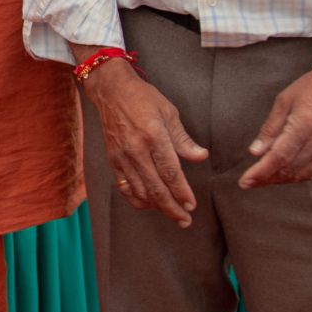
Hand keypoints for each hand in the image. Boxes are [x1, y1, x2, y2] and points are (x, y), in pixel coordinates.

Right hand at [84, 64, 208, 225]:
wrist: (110, 91)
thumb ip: (184, 139)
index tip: (191, 205)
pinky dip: (136, 199)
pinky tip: (148, 204)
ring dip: (157, 207)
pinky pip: (124, 186)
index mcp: (153, 136)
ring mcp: (122, 156)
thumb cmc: (143, 98)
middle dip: (172, 207)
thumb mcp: (169, 113)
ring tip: (171, 214)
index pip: (170, 172)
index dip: (182, 192)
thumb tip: (201, 157)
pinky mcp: (112, 159)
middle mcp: (136, 149)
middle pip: (156, 187)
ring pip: (140, 191)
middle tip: (185, 220)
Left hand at [241, 69, 311, 187]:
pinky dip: (297, 177)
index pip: (279, 156)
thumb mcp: (283, 102)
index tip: (245, 181)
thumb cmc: (311, 89)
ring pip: (301, 174)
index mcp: (304, 125)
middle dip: (266, 178)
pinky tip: (284, 175)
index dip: (261, 172)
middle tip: (249, 182)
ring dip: (280, 180)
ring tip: (262, 179)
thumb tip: (256, 151)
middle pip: (289, 168)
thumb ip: (269, 128)